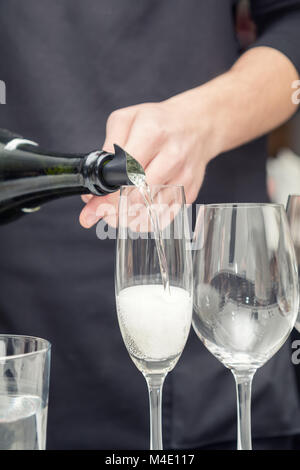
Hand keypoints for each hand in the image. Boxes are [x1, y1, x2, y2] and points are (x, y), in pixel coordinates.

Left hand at [79, 91, 215, 227]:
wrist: (198, 125)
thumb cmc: (159, 122)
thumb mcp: (127, 120)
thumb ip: (107, 147)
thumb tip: (95, 180)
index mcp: (152, 134)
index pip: (125, 172)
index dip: (107, 193)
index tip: (94, 204)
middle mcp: (172, 156)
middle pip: (138, 195)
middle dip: (115, 210)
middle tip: (103, 214)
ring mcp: (183, 176)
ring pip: (151, 209)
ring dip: (129, 219)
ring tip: (116, 217)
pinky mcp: (190, 191)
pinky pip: (165, 215)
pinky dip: (147, 221)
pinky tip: (136, 217)